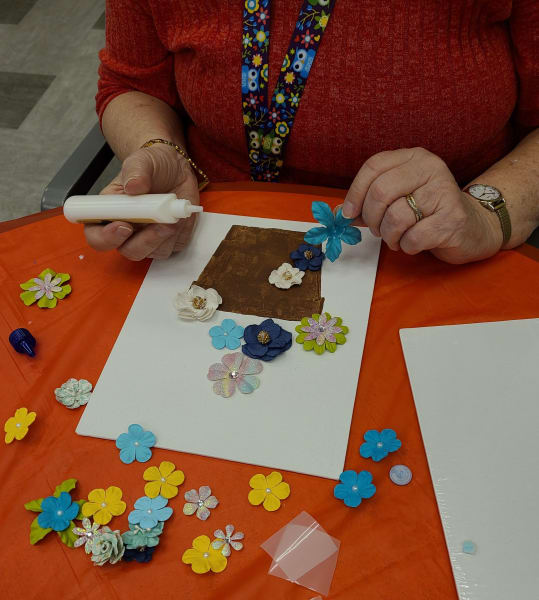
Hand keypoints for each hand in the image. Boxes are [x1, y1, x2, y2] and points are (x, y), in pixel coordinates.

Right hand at [84, 143, 199, 259]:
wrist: (176, 169)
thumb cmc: (153, 166)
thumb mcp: (142, 160)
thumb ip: (135, 171)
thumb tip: (133, 186)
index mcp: (109, 211)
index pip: (96, 235)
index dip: (106, 237)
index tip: (124, 226)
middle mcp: (127, 229)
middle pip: (128, 250)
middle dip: (145, 240)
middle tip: (159, 224)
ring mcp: (148, 237)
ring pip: (152, 252)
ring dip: (164, 236)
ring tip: (172, 214)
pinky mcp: (169, 240)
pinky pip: (173, 247)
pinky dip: (179, 234)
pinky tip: (179, 216)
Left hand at [342, 148, 502, 263]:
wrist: (471, 227)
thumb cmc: (427, 212)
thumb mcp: (398, 199)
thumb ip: (370, 203)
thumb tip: (342, 213)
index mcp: (414, 158)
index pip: (374, 166)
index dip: (355, 192)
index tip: (349, 213)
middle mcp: (431, 168)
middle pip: (381, 192)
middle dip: (373, 219)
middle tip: (379, 230)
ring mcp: (444, 192)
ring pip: (395, 218)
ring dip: (390, 236)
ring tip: (398, 238)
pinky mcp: (452, 219)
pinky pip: (413, 238)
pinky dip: (407, 246)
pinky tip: (414, 243)